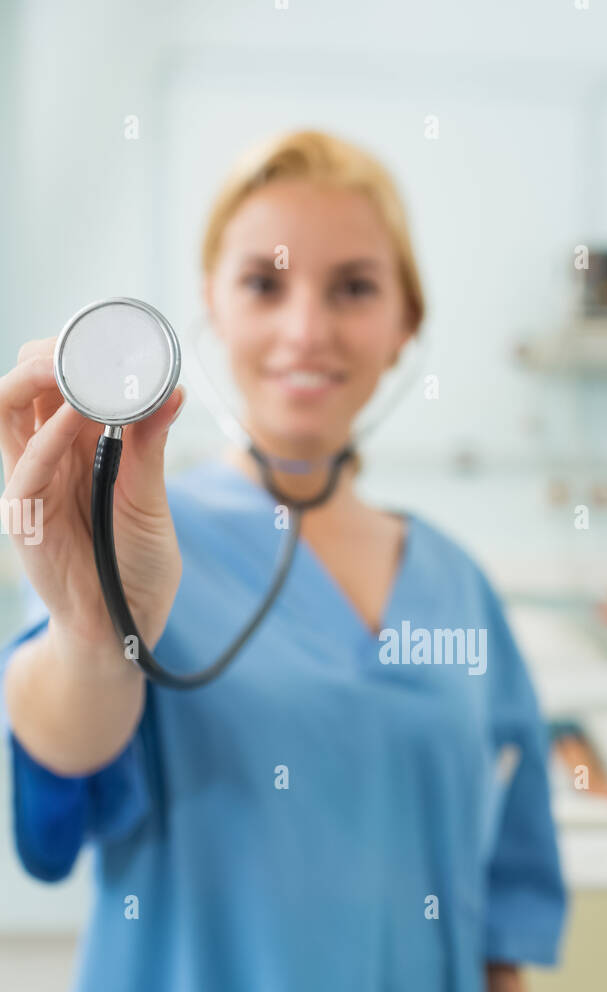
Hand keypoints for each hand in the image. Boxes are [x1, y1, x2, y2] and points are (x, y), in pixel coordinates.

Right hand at [0, 338, 184, 655]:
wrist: (125, 627)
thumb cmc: (136, 564)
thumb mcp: (151, 498)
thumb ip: (150, 446)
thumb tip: (173, 389)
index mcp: (79, 443)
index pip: (63, 376)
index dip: (80, 348)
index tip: (119, 333)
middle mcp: (48, 454)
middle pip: (28, 380)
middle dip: (54, 351)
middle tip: (93, 342)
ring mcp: (31, 481)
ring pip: (9, 407)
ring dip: (40, 377)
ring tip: (76, 363)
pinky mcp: (25, 515)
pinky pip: (24, 464)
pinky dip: (48, 435)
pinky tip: (78, 417)